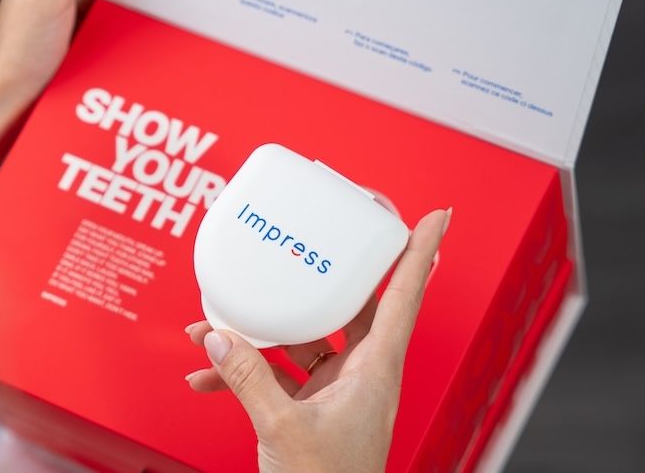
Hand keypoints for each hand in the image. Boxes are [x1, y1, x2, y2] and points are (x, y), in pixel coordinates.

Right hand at [184, 209, 450, 472]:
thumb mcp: (282, 427)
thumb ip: (248, 378)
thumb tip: (220, 337)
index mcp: (376, 370)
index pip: (405, 296)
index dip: (422, 253)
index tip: (437, 217)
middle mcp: (361, 374)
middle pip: (350, 305)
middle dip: (324, 275)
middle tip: (318, 237)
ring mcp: (335, 390)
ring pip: (301, 340)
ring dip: (259, 332)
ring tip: (217, 322)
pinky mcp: (309, 408)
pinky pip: (275, 375)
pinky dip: (244, 373)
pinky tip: (207, 373)